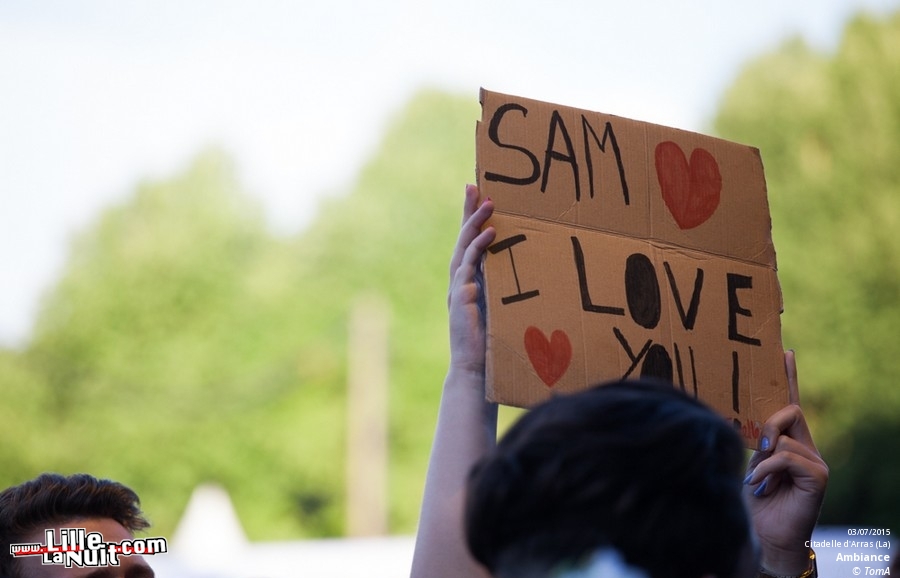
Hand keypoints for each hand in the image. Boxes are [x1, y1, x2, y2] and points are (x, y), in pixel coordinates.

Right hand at [447, 184, 494, 377]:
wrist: (474, 370)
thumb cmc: (492, 343)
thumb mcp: (501, 309)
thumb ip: (505, 290)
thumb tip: (531, 271)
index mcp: (469, 280)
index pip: (470, 243)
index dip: (472, 218)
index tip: (477, 194)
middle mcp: (460, 280)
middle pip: (463, 238)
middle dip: (468, 211)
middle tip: (474, 185)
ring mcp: (458, 287)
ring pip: (465, 247)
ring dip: (475, 223)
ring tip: (487, 203)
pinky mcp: (461, 297)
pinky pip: (470, 266)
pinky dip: (479, 248)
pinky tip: (490, 234)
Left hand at [744, 350, 828, 574]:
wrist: (764, 536)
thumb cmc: (750, 501)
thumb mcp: (746, 463)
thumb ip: (752, 440)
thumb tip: (745, 420)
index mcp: (787, 440)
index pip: (789, 403)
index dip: (787, 378)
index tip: (784, 352)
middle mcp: (805, 446)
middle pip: (790, 412)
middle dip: (769, 422)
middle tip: (756, 447)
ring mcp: (815, 461)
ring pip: (785, 437)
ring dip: (763, 458)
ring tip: (756, 482)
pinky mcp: (819, 476)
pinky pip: (788, 456)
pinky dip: (768, 469)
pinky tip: (760, 485)